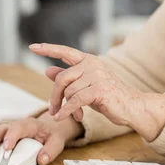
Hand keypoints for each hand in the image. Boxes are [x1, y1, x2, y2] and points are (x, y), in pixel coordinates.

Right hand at [0, 113, 82, 164]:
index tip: (6, 148)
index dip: (11, 137)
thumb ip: (51, 150)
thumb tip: (42, 160)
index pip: (18, 128)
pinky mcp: (4, 137)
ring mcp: (9, 131)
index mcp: (30, 124)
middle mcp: (16, 125)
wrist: (50, 129)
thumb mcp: (57, 141)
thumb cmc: (52, 134)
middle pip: (0, 129)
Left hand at [29, 43, 164, 140]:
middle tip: (52, 109)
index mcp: (89, 60)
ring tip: (73, 115)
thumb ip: (69, 78)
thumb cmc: (109, 96)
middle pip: (62, 78)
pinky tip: (61, 117)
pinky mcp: (99, 89)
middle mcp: (93, 64)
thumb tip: (47, 70)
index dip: (48, 49)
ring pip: (69, 92)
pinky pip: (75, 101)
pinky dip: (66, 111)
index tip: (32, 46)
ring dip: (66, 107)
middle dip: (55, 96)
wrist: (131, 107)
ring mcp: (97, 76)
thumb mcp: (85, 86)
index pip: (66, 51)